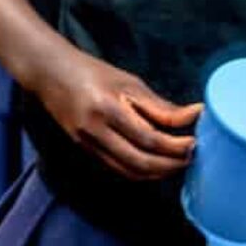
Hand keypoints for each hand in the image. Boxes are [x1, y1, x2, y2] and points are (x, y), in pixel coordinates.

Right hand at [33, 47, 198, 179]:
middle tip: (192, 157)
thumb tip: (195, 116)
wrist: (49, 73)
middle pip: (141, 163)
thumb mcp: (128, 83)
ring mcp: (88, 144)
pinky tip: (156, 163)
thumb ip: (160, 106)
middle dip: (171, 165)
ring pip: (130, 172)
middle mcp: (95, 131)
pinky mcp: (85, 149)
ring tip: (177, 162)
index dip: (177, 146)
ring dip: (158, 173)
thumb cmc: (91, 72)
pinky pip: (118, 169)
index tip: (197, 142)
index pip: (150, 139)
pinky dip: (141, 171)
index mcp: (108, 109)